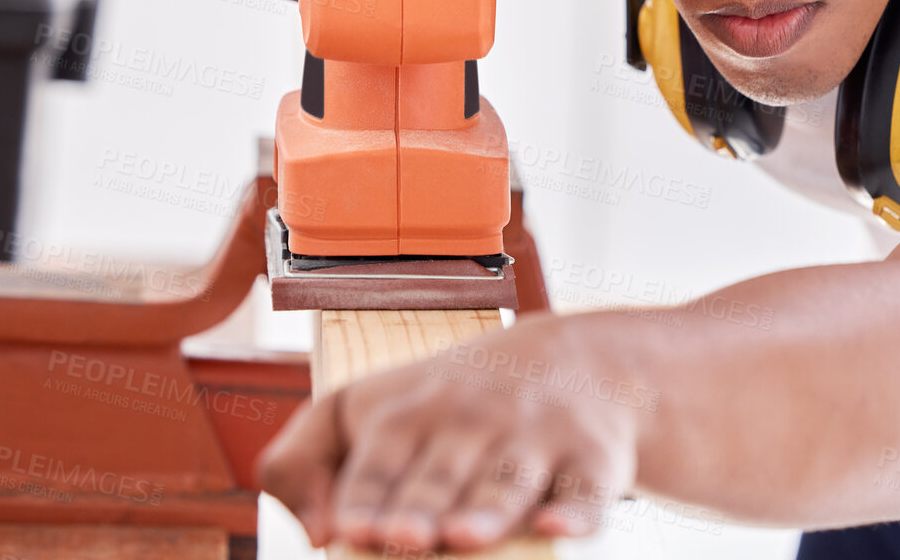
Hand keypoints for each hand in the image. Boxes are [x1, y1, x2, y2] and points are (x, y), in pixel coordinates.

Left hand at [257, 313, 646, 553]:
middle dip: (421, 507)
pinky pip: (588, 490)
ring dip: (488, 510)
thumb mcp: (367, 408)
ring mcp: (538, 438)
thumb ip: (306, 459)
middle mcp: (475, 420)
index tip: (352, 530)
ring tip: (462, 537)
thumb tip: (312, 533)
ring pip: (510, 482)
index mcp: (411, 412)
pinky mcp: (594, 460)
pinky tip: (558, 525)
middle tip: (401, 538)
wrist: (575, 361)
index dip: (365, 494)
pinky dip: (577, 510)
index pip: (381, 458)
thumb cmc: (449, 406)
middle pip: (443, 475)